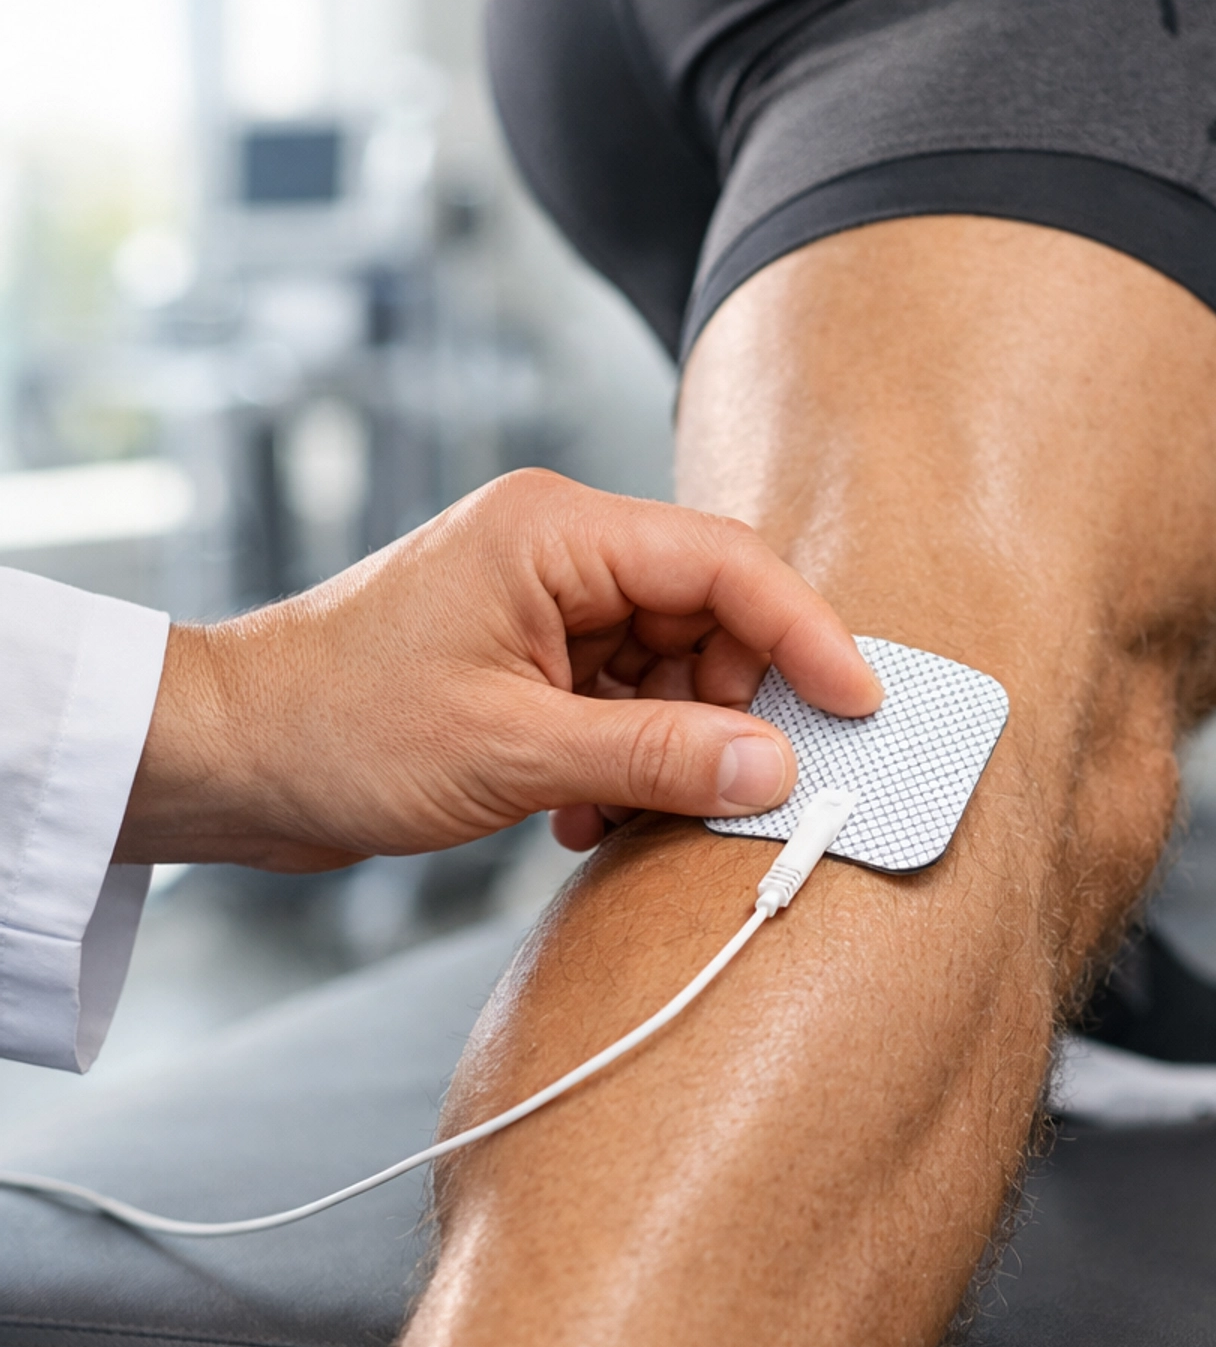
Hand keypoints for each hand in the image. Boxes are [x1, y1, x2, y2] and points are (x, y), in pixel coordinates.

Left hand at [114, 469, 881, 871]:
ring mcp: (540, 605)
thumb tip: (774, 768)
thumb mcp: (514, 752)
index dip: (807, 632)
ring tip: (628, 813)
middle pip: (708, 613)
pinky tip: (584, 814)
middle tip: (742, 789)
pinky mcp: (524, 657)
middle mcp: (558, 551)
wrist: (225, 756)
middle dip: (733, 705)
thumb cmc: (339, 728)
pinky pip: (620, 699)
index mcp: (558, 532)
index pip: (726, 561)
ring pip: (669, 665)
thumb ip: (656, 758)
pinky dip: (625, 759)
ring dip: (672, 746)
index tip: (858, 705)